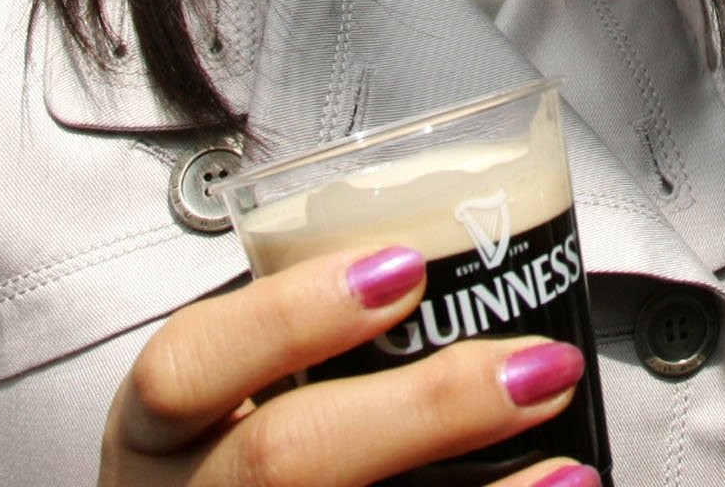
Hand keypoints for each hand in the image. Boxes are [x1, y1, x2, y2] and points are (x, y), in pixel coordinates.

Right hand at [100, 244, 600, 486]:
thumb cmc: (222, 465)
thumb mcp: (222, 401)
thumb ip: (302, 344)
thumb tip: (452, 259)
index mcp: (159, 435)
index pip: (186, 367)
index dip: (289, 316)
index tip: (402, 268)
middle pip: (286, 459)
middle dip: (424, 409)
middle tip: (530, 366)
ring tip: (565, 463)